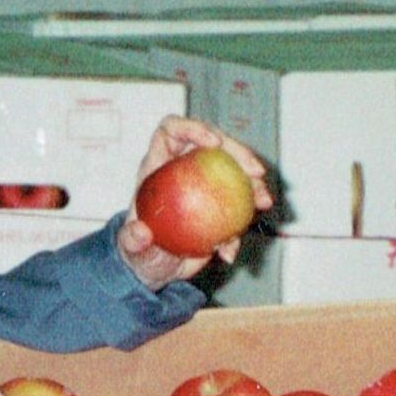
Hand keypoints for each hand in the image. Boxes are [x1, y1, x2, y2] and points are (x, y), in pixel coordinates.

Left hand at [117, 116, 277, 288]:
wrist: (155, 267)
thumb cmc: (138, 251)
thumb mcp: (131, 248)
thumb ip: (131, 240)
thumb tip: (141, 233)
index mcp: (159, 166)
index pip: (173, 131)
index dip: (193, 128)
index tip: (214, 144)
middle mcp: (184, 169)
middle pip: (214, 145)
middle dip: (238, 151)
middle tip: (256, 172)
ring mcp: (205, 186)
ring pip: (235, 172)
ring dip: (254, 184)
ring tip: (264, 202)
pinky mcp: (220, 206)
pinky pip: (240, 205)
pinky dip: (245, 221)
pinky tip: (237, 244)